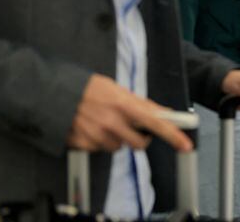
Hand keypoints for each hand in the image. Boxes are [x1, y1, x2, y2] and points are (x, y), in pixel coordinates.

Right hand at [67, 74, 191, 152]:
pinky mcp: (84, 145)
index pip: (156, 123)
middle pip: (140, 144)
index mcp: (124, 105)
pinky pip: (101, 150)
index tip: (186, 145)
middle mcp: (113, 123)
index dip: (173, 135)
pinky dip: (99, 141)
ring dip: (117, 139)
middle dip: (139, 138)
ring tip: (104, 122)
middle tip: (130, 126)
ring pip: (119, 148)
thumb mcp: (116, 89)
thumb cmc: (88, 88)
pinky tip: (91, 127)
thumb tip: (162, 112)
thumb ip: (140, 103)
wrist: (53, 93)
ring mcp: (98, 136)